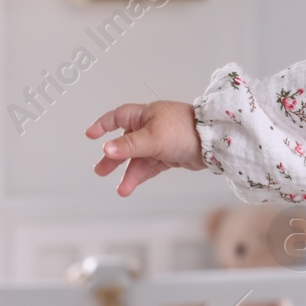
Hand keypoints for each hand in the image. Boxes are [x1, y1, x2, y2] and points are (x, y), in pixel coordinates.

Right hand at [86, 100, 204, 195]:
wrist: (215, 143)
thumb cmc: (185, 131)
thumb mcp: (153, 138)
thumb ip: (129, 145)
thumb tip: (105, 149)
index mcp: (146, 115)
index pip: (119, 117)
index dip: (104, 125)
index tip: (90, 135)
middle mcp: (152, 127)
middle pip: (125, 142)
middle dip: (113, 157)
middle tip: (100, 171)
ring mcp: (161, 142)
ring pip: (138, 159)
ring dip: (128, 173)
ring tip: (121, 190)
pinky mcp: (170, 156)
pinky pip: (150, 167)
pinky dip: (141, 176)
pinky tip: (131, 187)